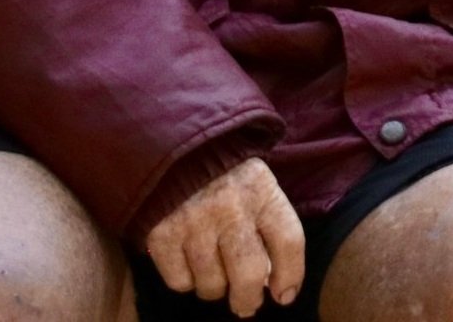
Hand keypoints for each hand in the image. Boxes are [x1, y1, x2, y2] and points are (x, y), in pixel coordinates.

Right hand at [144, 158, 303, 316]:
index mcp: (263, 192)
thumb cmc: (224, 172)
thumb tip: (273, 280)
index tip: (285, 295)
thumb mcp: (256, 183)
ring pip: (212, 284)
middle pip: (250, 275)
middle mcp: (232, 209)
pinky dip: (185, 280)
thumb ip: (267, 223)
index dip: (291, 275)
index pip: (289, 242)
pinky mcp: (161, 234)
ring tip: (214, 272)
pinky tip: (188, 262)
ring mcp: (195, 223)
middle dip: (249, 299)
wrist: (172, 147)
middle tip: (246, 304)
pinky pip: (180, 281)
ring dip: (215, 288)